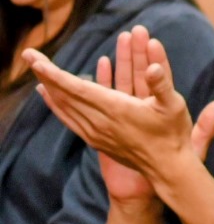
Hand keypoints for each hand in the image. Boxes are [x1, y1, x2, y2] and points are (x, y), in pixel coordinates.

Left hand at [26, 25, 194, 177]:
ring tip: (37, 72)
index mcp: (116, 109)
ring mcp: (96, 133)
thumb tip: (154, 67)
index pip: (78, 88)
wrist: (167, 169)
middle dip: (46, 74)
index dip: (55, 73)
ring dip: (50, 88)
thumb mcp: (174, 106)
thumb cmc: (172, 135)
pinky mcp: (96, 141)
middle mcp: (101, 122)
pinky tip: (49, 97)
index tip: (35, 60)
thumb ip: (162, 84)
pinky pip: (70, 120)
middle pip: (66, 96)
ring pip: (65, 108)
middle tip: (29, 55)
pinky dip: (56, 106)